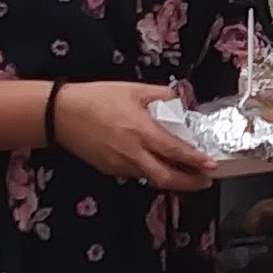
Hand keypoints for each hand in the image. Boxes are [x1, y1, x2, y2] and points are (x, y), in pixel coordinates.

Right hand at [53, 79, 215, 192]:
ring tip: (184, 172)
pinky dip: (150, 171)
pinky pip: (136, 174)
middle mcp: (132, 153)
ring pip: (151, 178)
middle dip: (189, 183)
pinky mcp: (109, 170)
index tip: (211, 165)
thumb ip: (160, 95)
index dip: (195, 161)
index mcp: (141, 131)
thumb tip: (178, 100)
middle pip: (166, 178)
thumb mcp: (133, 89)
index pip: (175, 151)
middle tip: (204, 182)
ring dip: (170, 178)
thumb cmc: (96, 98)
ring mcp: (120, 165)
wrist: (61, 114)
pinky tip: (155, 163)